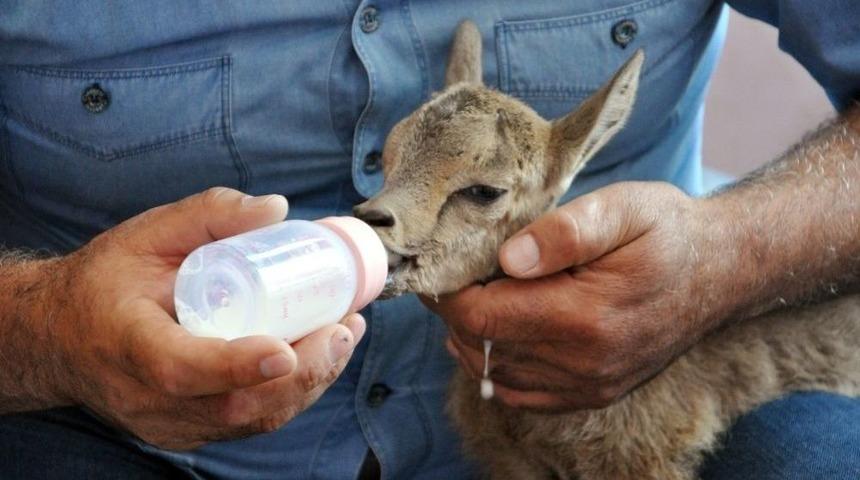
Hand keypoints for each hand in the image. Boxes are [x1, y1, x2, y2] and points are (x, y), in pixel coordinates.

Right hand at [36, 187, 364, 448]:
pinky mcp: (188, 431)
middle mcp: (146, 397)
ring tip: (344, 337)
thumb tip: (278, 209)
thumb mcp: (148, 233)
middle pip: (233, 406)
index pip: (180, 368)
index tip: (286, 350)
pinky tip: (320, 358)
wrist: (61, 336)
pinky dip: (292, 393)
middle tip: (344, 328)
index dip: (236, 366)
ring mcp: (168, 424)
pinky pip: (249, 422)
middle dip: (304, 372)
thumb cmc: (107, 282)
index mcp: (127, 342)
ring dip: (310, 383)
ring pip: (251, 420)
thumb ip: (209, 215)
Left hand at [424, 182, 729, 410]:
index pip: (481, 318)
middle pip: (481, 348)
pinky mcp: (594, 392)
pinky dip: (497, 366)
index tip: (443, 264)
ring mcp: (590, 385)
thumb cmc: (668, 231)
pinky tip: (499, 333)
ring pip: (495, 373)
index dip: (449, 293)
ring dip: (473, 338)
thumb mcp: (623, 209)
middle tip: (457, 273)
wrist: (721, 270)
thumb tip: (507, 259)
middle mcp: (584, 364)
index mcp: (585, 317)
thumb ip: (564, 232)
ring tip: (477, 296)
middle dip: (456, 312)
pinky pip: (521, 393)